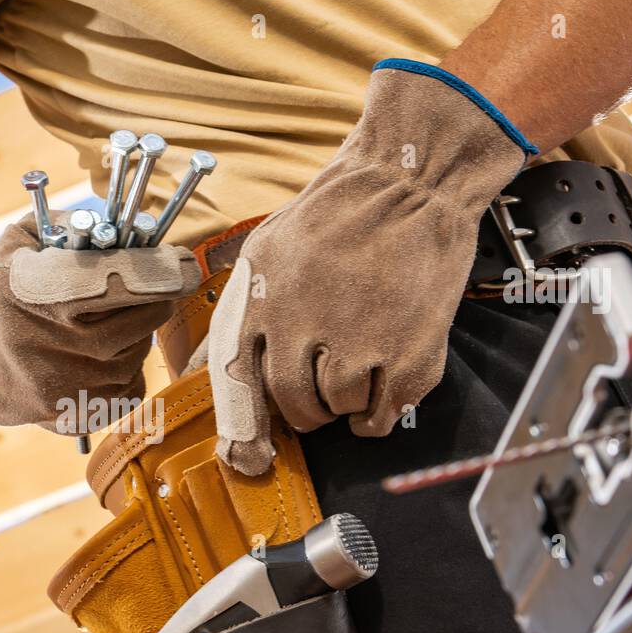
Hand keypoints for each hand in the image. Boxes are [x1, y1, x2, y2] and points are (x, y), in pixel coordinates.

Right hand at [0, 214, 200, 429]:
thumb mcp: (20, 243)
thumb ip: (70, 225)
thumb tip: (127, 221)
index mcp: (44, 295)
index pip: (125, 282)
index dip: (163, 272)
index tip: (185, 265)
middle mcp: (58, 344)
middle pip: (141, 318)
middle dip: (151, 300)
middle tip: (146, 289)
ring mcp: (68, 384)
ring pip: (137, 353)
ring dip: (136, 334)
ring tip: (110, 322)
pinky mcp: (74, 412)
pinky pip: (129, 388)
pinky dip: (127, 369)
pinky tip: (103, 355)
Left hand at [209, 61, 531, 474]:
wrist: (412, 179)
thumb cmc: (341, 212)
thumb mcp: (269, 248)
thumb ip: (246, 305)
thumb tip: (219, 362)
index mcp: (263, 302)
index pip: (241, 384)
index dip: (246, 425)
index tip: (250, 454)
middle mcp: (303, 326)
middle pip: (294, 404)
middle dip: (307, 410)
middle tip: (320, 396)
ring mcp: (357, 342)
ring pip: (339, 409)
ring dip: (347, 403)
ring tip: (360, 370)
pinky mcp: (407, 353)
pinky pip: (384, 412)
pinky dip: (381, 413)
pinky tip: (383, 390)